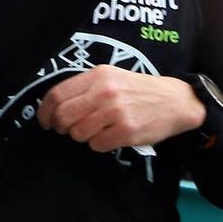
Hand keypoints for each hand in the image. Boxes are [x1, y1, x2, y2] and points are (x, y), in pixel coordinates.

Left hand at [37, 66, 203, 152]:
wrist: (176, 100)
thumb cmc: (138, 90)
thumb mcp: (111, 77)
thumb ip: (84, 87)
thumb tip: (53, 106)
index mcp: (97, 76)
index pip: (57, 95)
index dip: (45, 112)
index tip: (45, 121)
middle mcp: (105, 92)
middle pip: (63, 116)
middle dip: (61, 127)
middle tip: (67, 130)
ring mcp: (116, 112)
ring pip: (78, 133)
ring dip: (82, 136)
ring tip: (95, 131)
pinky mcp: (127, 130)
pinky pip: (97, 145)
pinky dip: (99, 144)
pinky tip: (109, 136)